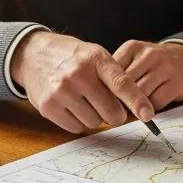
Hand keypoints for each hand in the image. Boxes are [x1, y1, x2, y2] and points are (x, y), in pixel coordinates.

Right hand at [11, 30, 154, 133]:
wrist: (34, 55)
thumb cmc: (73, 57)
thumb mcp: (96, 55)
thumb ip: (115, 77)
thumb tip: (137, 107)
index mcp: (96, 59)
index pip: (122, 83)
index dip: (137, 101)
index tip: (148, 114)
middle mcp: (79, 75)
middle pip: (110, 111)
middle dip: (115, 114)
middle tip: (110, 108)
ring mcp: (62, 91)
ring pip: (94, 122)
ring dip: (95, 117)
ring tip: (86, 101)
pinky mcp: (48, 107)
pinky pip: (75, 127)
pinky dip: (78, 121)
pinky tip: (73, 106)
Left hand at [112, 40, 182, 111]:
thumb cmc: (153, 64)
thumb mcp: (133, 58)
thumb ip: (117, 72)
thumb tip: (100, 96)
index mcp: (133, 47)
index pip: (111, 73)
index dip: (107, 89)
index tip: (105, 98)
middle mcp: (149, 54)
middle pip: (125, 86)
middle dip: (120, 100)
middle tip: (118, 108)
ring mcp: (165, 67)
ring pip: (140, 95)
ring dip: (135, 106)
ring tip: (134, 107)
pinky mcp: (177, 82)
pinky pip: (156, 103)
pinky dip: (150, 109)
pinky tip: (150, 105)